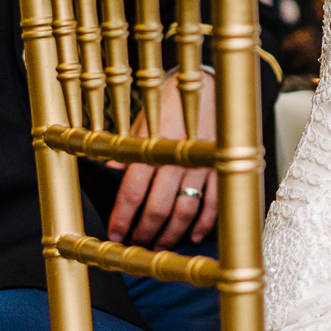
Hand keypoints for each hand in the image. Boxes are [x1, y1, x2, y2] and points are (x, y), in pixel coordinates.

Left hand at [107, 72, 218, 248]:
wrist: (209, 85)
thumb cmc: (170, 104)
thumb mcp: (143, 123)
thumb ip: (128, 151)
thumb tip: (109, 172)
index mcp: (154, 147)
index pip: (132, 192)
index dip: (121, 218)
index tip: (115, 234)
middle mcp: (178, 159)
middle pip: (157, 209)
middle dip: (144, 232)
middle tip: (136, 243)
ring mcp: (202, 166)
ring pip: (184, 212)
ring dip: (170, 234)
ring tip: (159, 245)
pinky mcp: (221, 169)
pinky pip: (213, 204)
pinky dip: (203, 225)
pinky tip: (192, 236)